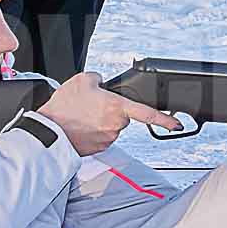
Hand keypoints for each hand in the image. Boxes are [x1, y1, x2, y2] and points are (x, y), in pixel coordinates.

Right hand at [40, 73, 181, 155]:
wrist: (49, 131)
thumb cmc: (64, 106)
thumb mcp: (82, 79)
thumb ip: (99, 78)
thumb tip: (102, 83)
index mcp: (117, 107)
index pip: (147, 114)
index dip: (165, 120)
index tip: (177, 125)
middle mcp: (116, 125)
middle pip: (122, 116)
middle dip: (111, 111)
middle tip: (90, 106)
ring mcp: (108, 139)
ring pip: (110, 127)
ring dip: (100, 121)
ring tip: (80, 116)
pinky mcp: (98, 149)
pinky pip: (101, 137)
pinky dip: (92, 132)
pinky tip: (79, 126)